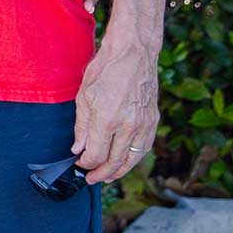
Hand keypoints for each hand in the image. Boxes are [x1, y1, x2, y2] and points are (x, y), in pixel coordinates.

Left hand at [72, 37, 159, 185]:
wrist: (133, 54)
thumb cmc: (105, 70)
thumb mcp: (83, 96)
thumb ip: (81, 127)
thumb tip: (79, 149)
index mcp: (107, 119)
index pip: (95, 154)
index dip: (86, 164)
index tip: (79, 165)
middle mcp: (128, 126)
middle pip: (115, 161)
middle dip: (101, 174)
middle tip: (90, 179)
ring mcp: (144, 124)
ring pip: (133, 158)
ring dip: (119, 171)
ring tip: (107, 177)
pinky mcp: (153, 121)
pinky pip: (144, 147)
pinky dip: (134, 158)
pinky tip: (125, 162)